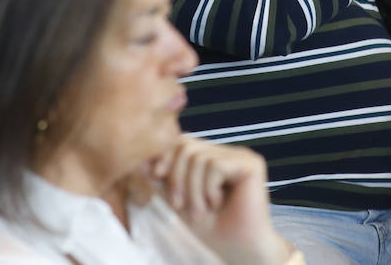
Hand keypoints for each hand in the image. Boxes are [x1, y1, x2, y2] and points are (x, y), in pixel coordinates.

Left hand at [150, 137, 292, 264]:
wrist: (238, 249)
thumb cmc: (210, 227)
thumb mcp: (178, 200)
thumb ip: (162, 180)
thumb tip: (139, 160)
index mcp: (211, 157)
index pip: (181, 141)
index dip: (165, 155)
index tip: (155, 176)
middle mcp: (226, 152)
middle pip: (187, 145)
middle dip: (176, 177)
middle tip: (178, 205)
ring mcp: (240, 156)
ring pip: (199, 158)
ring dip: (193, 190)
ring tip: (201, 211)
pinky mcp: (251, 164)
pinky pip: (216, 166)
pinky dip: (209, 189)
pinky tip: (219, 204)